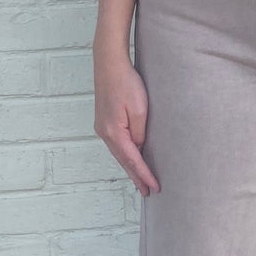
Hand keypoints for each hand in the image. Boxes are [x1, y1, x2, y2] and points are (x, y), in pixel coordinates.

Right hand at [93, 48, 159, 195]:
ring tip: (141, 180)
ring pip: (119, 153)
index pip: (132, 160)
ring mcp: (102, 127)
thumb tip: (140, 147)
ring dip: (130, 167)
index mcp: (114, 132)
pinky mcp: (104, 121)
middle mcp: (104, 133)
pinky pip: (117, 144)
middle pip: (123, 161)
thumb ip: (140, 132)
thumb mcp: (139, 109)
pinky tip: (131, 158)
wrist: (109, 63)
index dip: (144, 175)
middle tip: (148, 192)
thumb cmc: (126, 82)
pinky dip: (125, 155)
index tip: (154, 188)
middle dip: (136, 177)